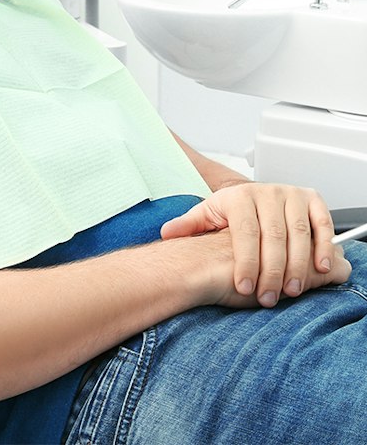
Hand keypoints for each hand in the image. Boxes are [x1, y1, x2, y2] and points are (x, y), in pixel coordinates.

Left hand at [160, 183, 349, 306]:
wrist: (254, 195)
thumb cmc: (232, 211)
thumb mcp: (208, 215)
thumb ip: (189, 225)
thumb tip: (166, 233)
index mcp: (239, 196)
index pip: (245, 232)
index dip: (245, 262)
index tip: (243, 286)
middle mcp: (266, 192)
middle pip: (273, 236)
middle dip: (271, 271)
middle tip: (268, 297)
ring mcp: (290, 195)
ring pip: (298, 233)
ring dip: (297, 265)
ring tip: (290, 290)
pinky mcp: (312, 200)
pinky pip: (322, 224)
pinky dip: (323, 246)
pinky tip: (320, 269)